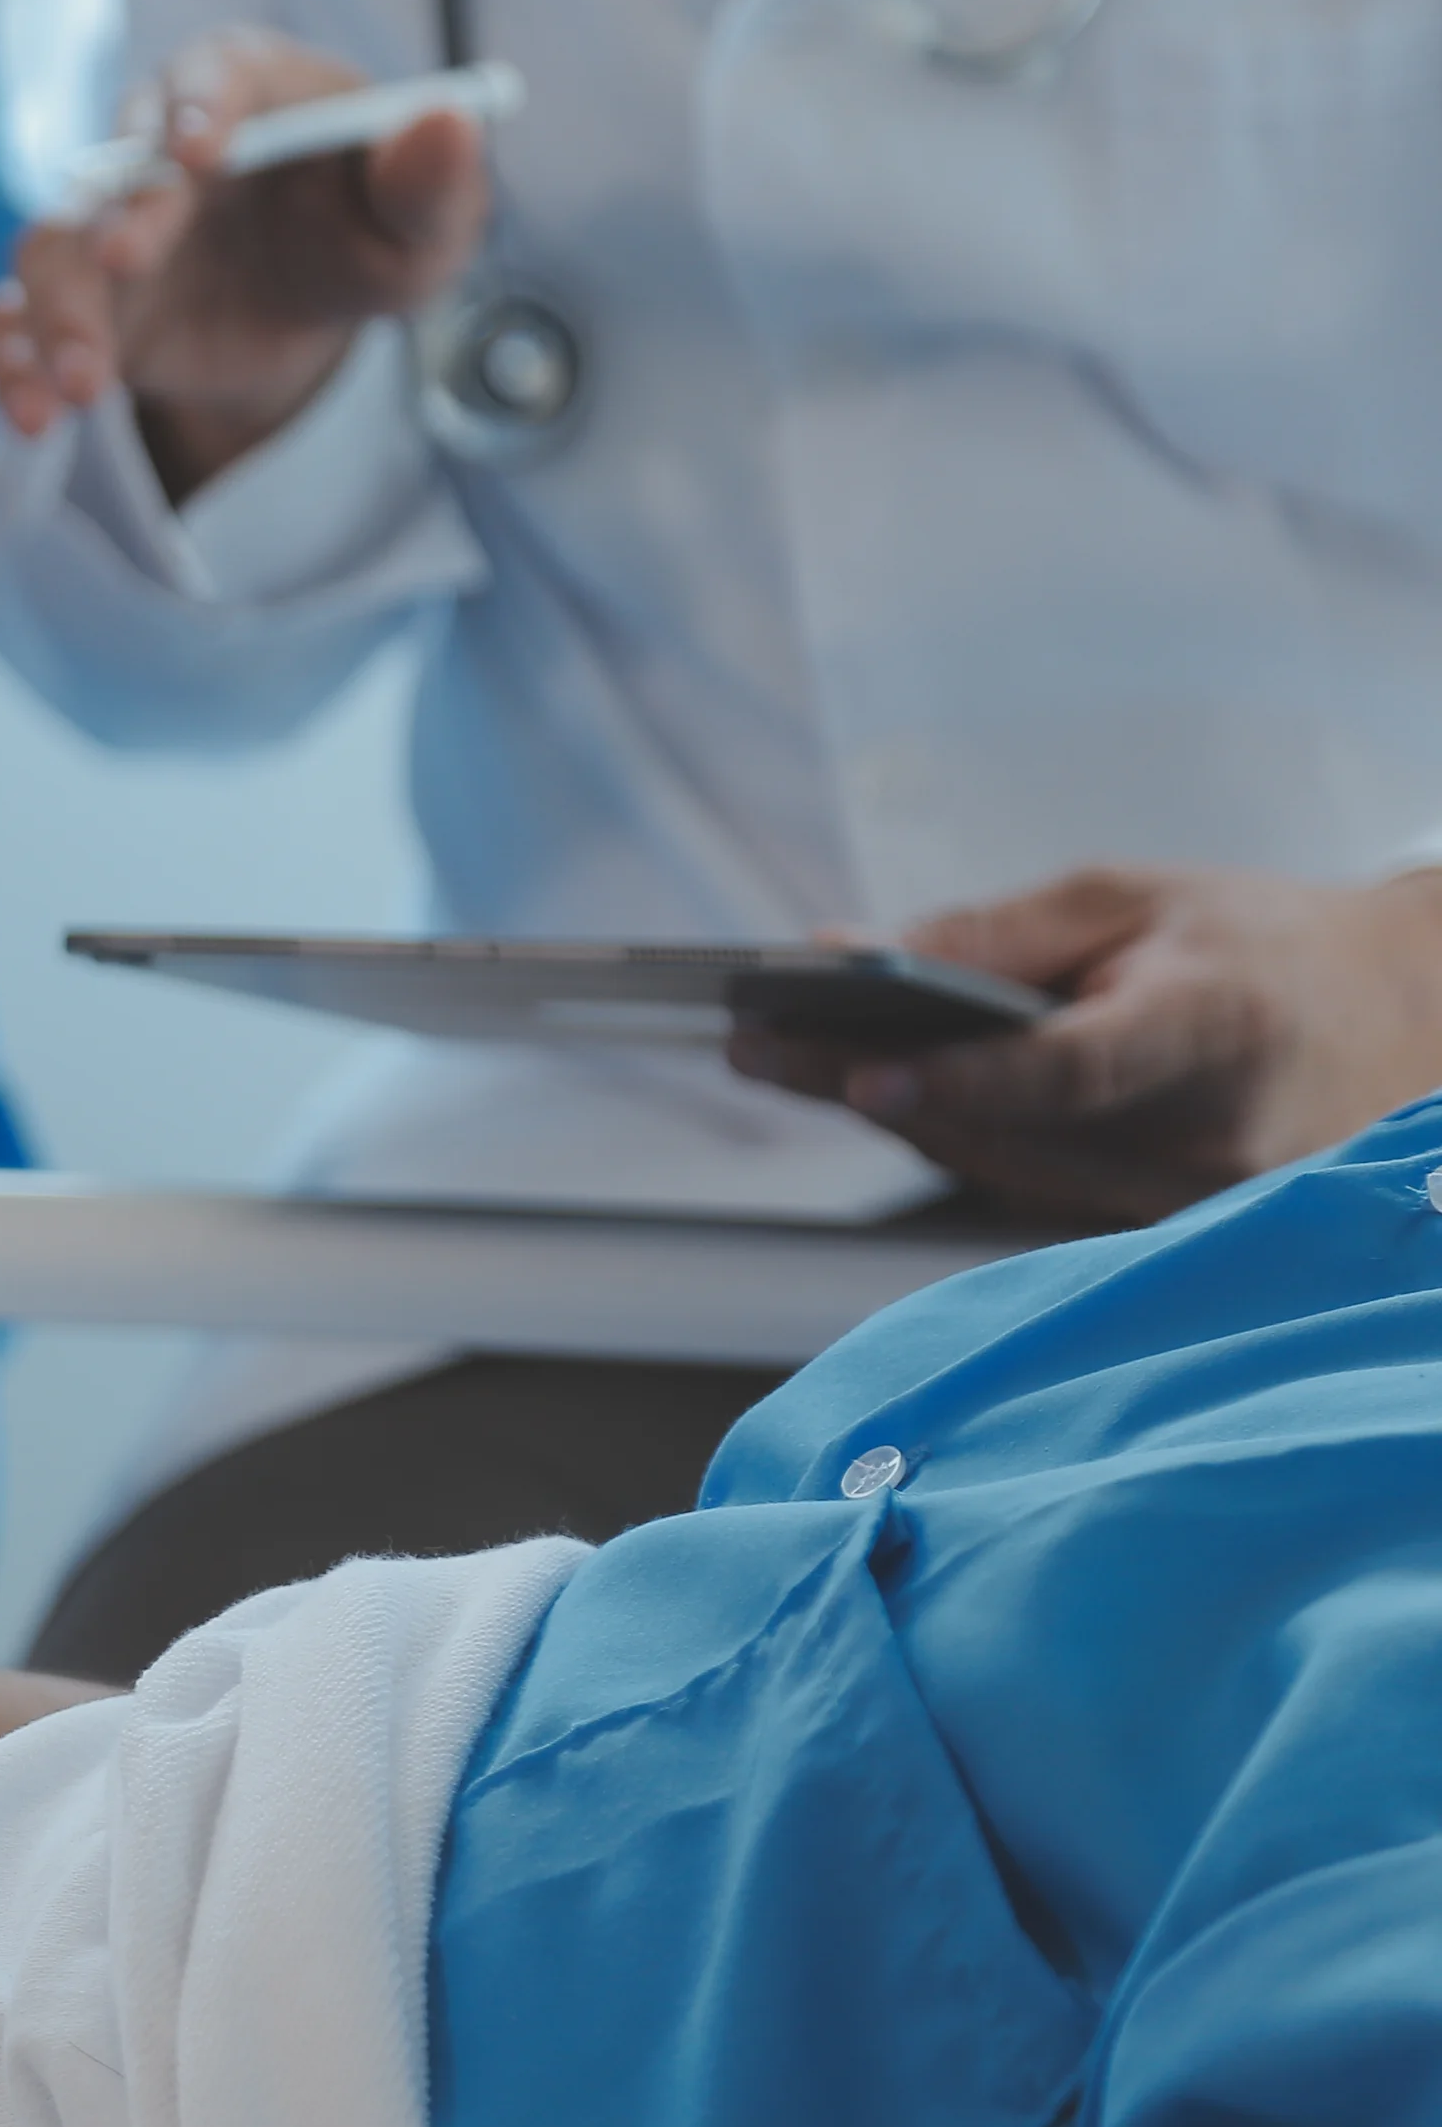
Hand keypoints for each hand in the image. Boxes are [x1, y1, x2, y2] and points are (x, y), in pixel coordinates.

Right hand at [0, 27, 490, 494]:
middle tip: (128, 270)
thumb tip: (447, 125)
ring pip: (51, 248)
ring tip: (82, 390)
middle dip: (118, 218)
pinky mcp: (74, 295)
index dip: (201, 105)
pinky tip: (27, 413)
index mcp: (246, 87)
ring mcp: (103, 221)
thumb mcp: (426, 226)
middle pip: (116, 167)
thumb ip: (435, 183)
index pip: (214, 75)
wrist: (308, 307)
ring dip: (56, 313)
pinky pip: (18, 316)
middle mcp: (155, 141)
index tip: (199, 153)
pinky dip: (13, 360)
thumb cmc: (371, 235)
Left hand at [730, 865, 1441, 1222]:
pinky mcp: (1157, 1228)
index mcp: (1213, 1028)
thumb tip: (851, 955)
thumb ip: (994, 935)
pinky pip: (1026, 1183)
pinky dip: (948, 1134)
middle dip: (865, 1086)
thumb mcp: (1133, 898)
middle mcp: (1201, 1138)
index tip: (859, 1074)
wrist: (1392, 1023)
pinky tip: (869, 1091)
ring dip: (886, 1115)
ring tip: (772, 1054)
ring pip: (1000, 1166)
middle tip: (749, 1040)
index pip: (1072, 1071)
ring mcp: (1183, 1202)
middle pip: (1005, 1128)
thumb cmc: (1253, 942)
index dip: (962, 1080)